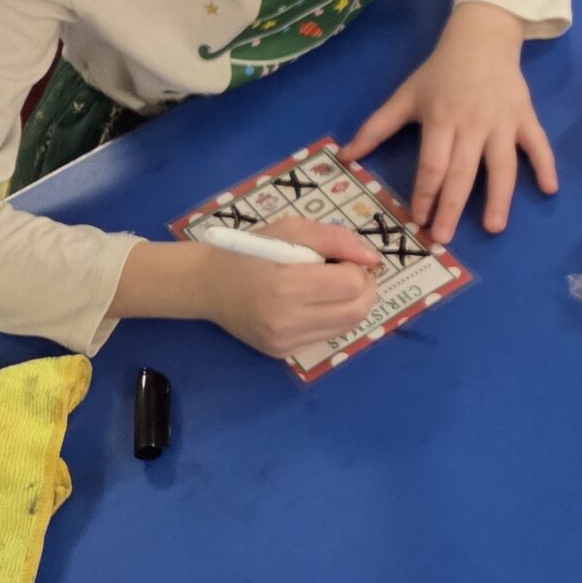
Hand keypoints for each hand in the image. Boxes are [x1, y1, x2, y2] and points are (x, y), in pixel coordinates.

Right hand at [200, 216, 380, 362]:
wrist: (208, 285)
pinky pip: (328, 336)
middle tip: (346, 272)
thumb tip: (373, 259)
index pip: (352, 284)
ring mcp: (284, 341)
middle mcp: (286, 320)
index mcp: (285, 285)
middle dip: (363, 287)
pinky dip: (333, 318)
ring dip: (352, 303)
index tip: (340, 259)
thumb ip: (336, 239)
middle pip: (358, 310)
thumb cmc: (250, 250)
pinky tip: (315, 303)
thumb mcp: (291, 229)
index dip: (356, 268)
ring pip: (348, 326)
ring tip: (331, 287)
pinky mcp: (283, 353)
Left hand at [344, 2, 556, 241]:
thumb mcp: (405, 95)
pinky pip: (538, 144)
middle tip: (445, 237)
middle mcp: (473, 124)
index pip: (433, 164)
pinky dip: (545, 165)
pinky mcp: (525, 118)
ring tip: (494, 227)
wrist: (481, 39)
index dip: (425, 193)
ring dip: (499, 197)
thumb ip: (376, 127)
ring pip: (502, 165)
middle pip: (463, 172)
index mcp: (441, 119)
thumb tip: (344, 156)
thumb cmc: (440, 72)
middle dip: (453, 207)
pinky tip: (550, 189)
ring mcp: (502, 123)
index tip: (418, 219)